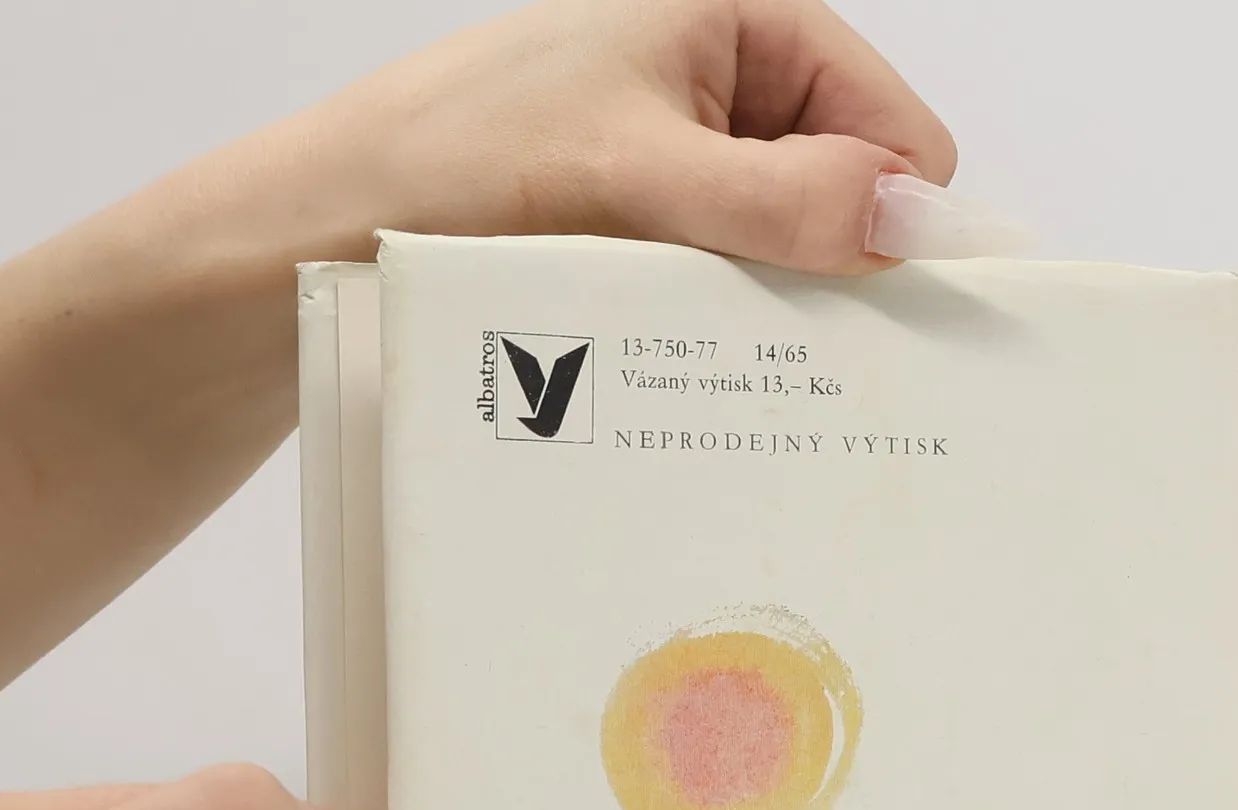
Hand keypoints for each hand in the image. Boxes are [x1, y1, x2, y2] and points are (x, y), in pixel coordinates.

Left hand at [289, 0, 957, 273]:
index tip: (866, 304)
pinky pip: (730, 277)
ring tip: (701, 335)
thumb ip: (782, 199)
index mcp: (740, 18)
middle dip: (830, 265)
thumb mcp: (636, 175)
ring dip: (769, 303)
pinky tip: (678, 347)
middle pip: (850, 193)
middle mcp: (724, 80)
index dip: (890, 218)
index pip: (894, 129)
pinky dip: (720, 320)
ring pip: (791, 246)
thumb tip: (909, 218)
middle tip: (773, 334)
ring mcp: (686, 154)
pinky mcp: (649, 219)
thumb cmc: (456, 165)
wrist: (328, 227)